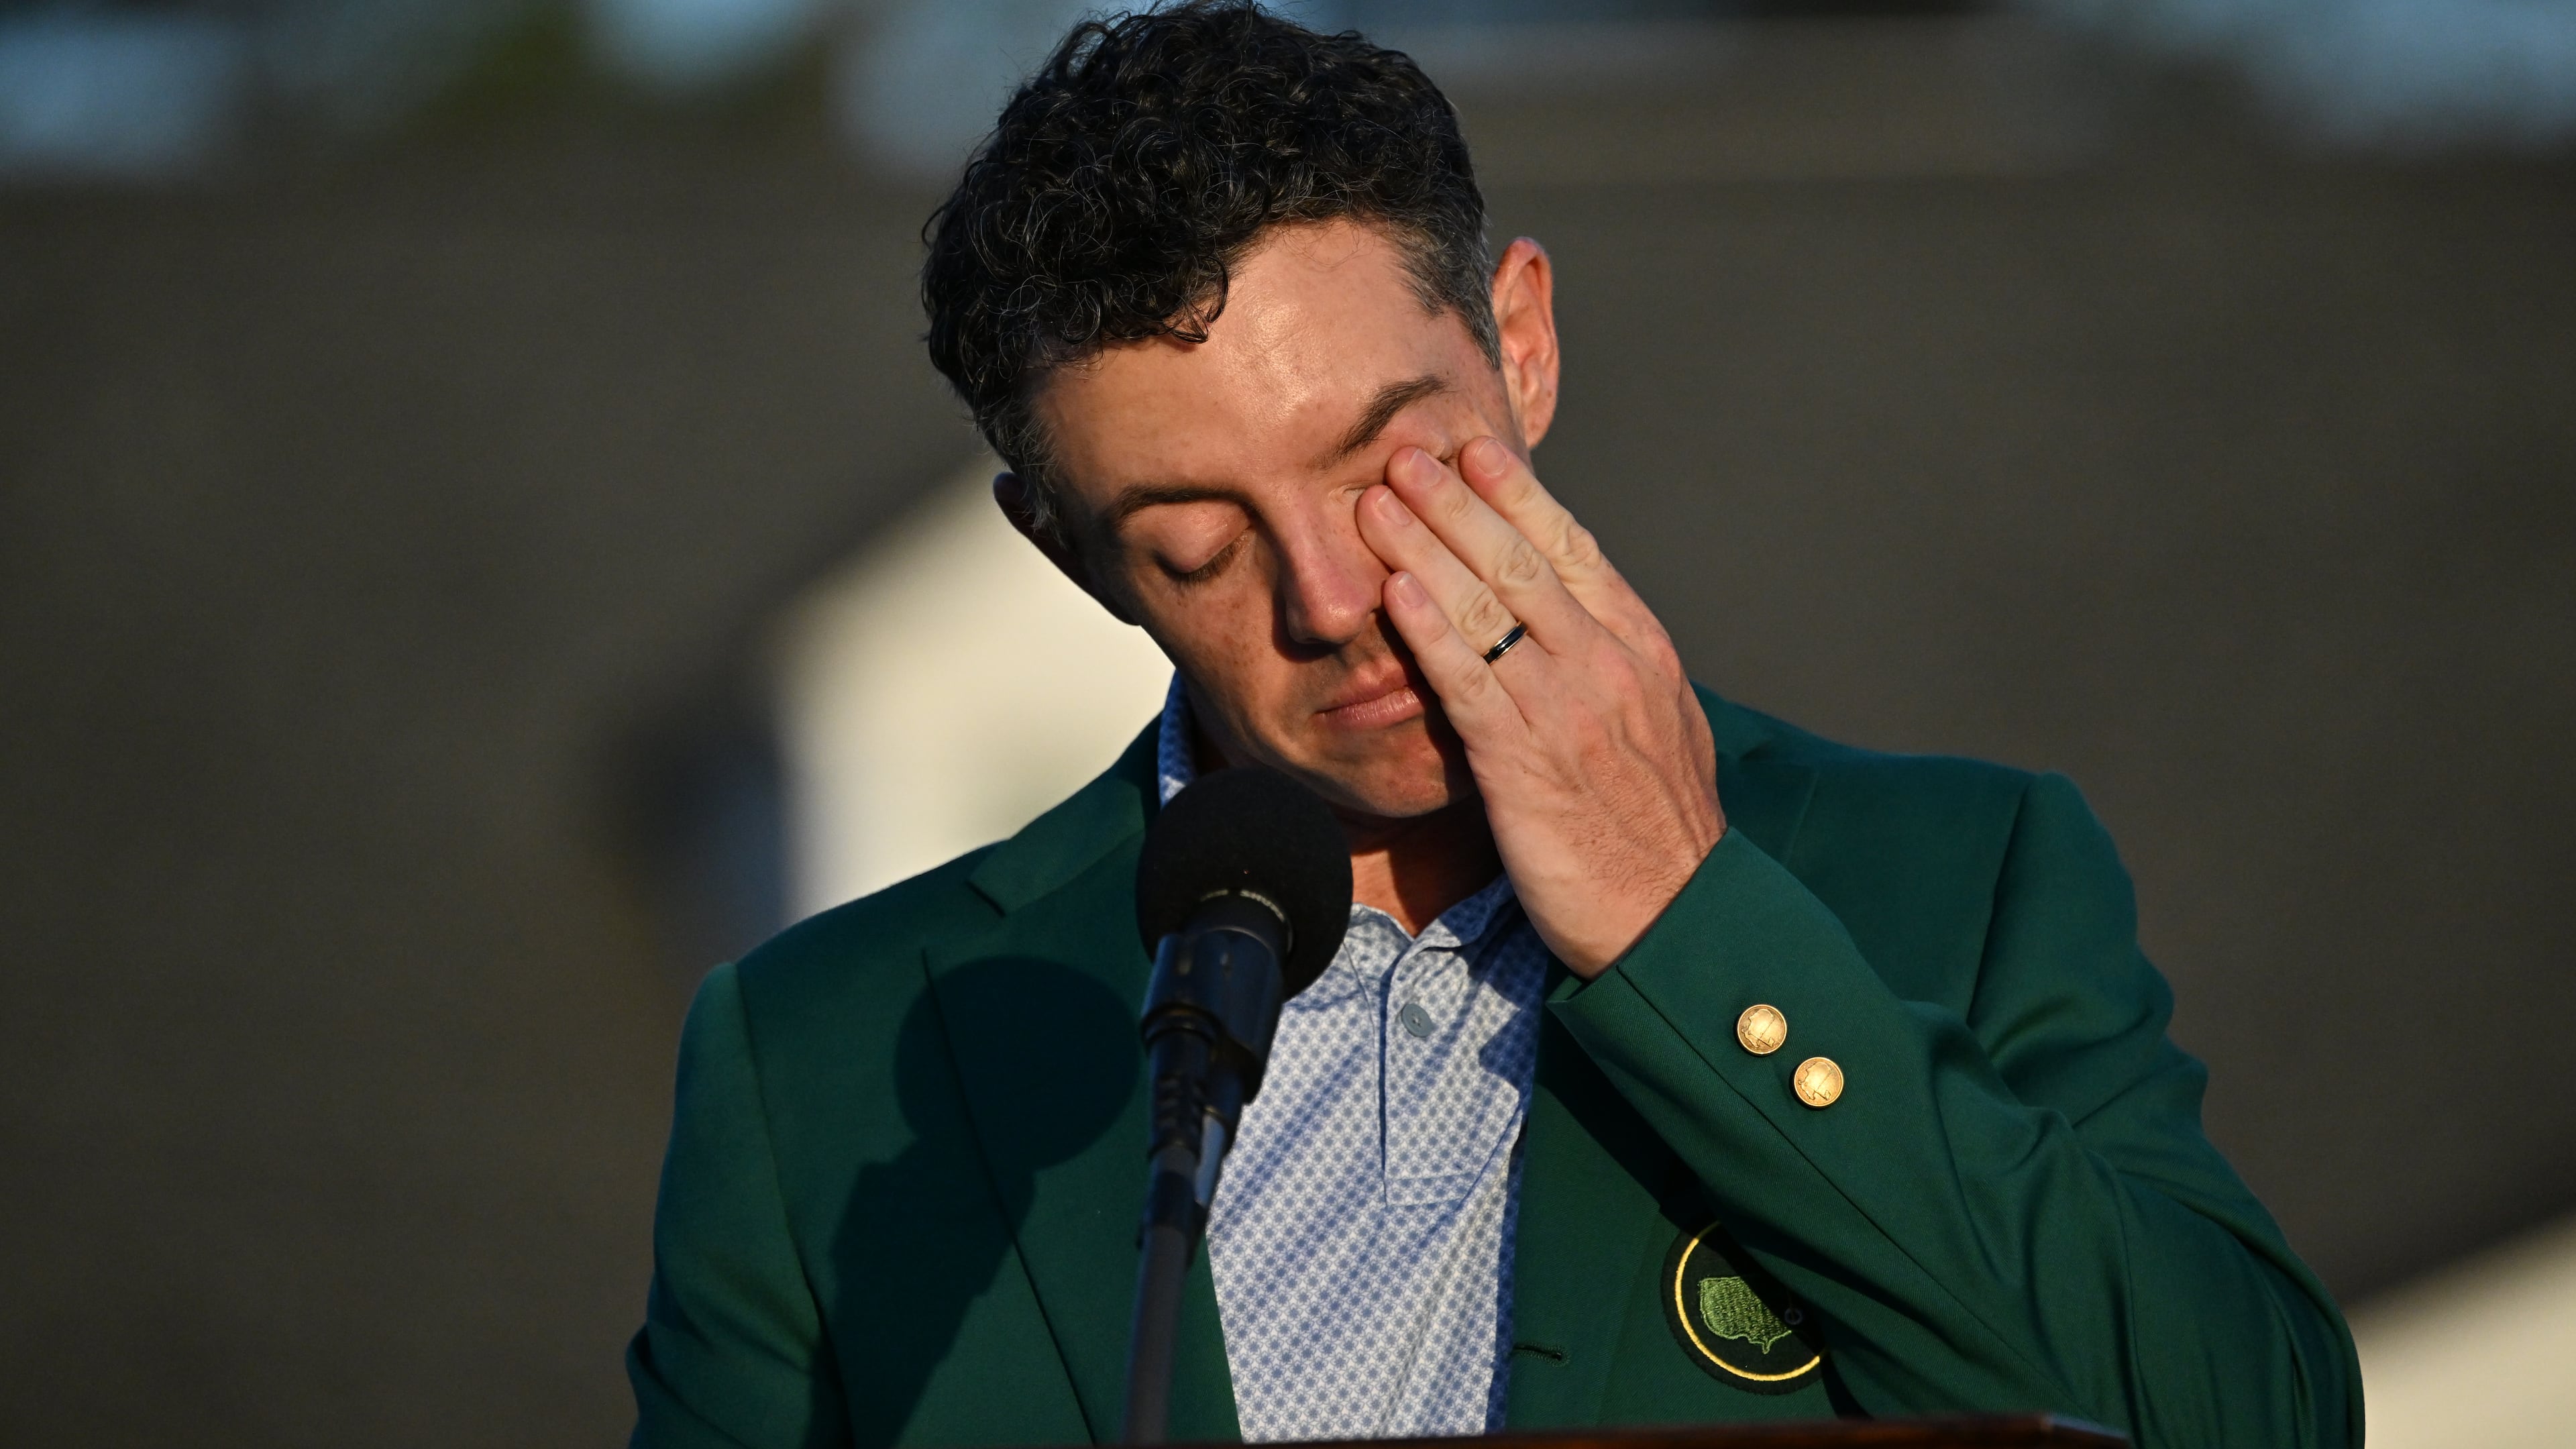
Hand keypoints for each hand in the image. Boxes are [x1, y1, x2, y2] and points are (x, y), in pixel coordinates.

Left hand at [1357, 437, 1723, 978]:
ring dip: (1424, 547)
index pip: (1573, 550)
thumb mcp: (1658, 727)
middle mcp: (1607, 663)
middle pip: (1521, 561)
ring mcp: (1566, 709)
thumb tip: (1578, 625)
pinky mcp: (1524, 762)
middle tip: (1406, 455)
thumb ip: (1615, 669)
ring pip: (1486, 607)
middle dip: (1457, 502)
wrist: (1676, 914)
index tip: (1476, 452)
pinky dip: (1429, 631)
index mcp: (1642, 648)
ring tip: (1376, 502)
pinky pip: (1467, 681)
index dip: (1518, 495)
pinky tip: (1395, 594)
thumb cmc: (1655, 830)